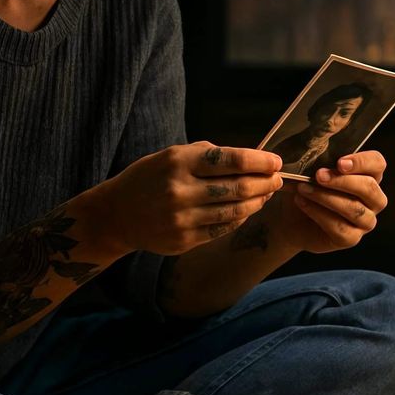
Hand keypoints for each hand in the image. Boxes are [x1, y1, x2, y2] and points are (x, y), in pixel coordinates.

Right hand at [98, 141, 283, 255]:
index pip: (231, 159)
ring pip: (234, 211)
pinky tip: (246, 210)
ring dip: (257, 202)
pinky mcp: (183, 240)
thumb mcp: (170, 155)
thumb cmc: (149, 178)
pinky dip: (239, 219)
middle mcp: (180, 190)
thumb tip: (248, 158)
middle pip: (238, 187)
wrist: (116, 214)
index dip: (259, 161)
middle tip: (278, 180)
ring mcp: (182, 218)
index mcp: (179, 162)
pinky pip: (221, 229)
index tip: (275, 162)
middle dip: (265, 183)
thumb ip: (205, 155)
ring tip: (266, 195)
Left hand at [270, 150, 387, 253]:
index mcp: (369, 176)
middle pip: (369, 188)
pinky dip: (318, 214)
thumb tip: (316, 146)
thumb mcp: (311, 170)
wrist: (291, 218)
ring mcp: (366, 221)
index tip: (339, 162)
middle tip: (318, 175)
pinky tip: (303, 203)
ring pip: (354, 209)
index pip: (377, 164)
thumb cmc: (306, 189)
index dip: (362, 162)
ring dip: (326, 197)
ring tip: (303, 189)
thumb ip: (320, 159)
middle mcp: (374, 199)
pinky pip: (340, 227)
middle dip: (342, 181)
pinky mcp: (352, 239)